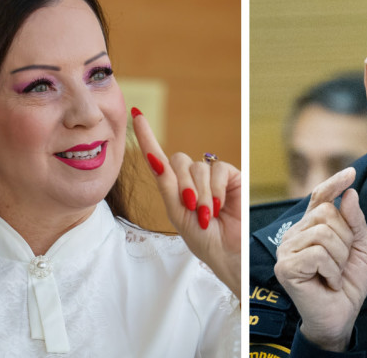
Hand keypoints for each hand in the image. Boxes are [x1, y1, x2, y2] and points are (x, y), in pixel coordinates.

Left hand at [132, 108, 240, 299]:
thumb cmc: (201, 238)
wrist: (227, 252)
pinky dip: (215, 190)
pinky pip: (217, 169)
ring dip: (201, 194)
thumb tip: (155, 159)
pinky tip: (219, 205)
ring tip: (208, 214)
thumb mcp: (176, 212)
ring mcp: (211, 176)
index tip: (136, 114)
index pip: (158, 157)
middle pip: (178, 160)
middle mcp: (191, 178)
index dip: (147, 136)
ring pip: (197, 168)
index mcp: (173, 187)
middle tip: (192, 208)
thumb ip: (167, 185)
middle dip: (183, 186)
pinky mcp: (230, 176)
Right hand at [274, 167, 366, 351]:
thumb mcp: (360, 248)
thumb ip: (355, 221)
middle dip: (346, 239)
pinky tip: (327, 281)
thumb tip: (349, 194)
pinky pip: (318, 253)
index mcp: (310, 228)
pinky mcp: (285, 266)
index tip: (351, 173)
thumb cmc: (346, 285)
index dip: (334, 184)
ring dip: (340, 257)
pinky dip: (332, 269)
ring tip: (335, 274)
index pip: (319, 197)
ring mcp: (287, 250)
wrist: (340, 318)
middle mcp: (294, 235)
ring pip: (324, 233)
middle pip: (327, 213)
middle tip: (341, 263)